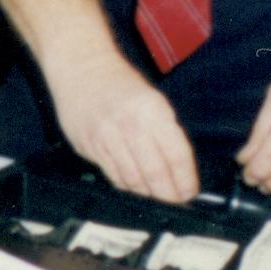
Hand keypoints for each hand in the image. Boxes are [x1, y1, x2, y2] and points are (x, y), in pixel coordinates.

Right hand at [45, 44, 198, 200]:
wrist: (81, 67)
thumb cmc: (120, 83)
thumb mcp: (152, 99)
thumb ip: (165, 131)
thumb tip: (178, 168)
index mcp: (153, 111)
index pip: (176, 155)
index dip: (185, 180)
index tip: (189, 192)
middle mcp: (130, 125)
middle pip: (155, 173)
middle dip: (168, 194)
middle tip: (175, 202)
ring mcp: (106, 137)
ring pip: (132, 179)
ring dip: (147, 194)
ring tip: (156, 197)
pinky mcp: (88, 146)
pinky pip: (111, 174)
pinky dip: (126, 185)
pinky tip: (134, 187)